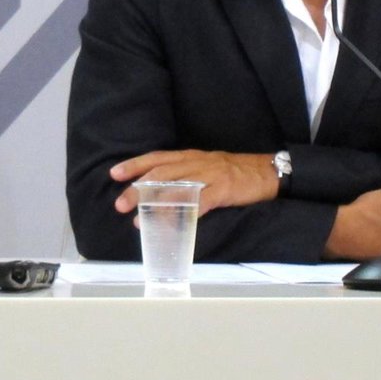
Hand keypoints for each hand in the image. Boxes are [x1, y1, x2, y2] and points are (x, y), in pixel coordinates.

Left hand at [110, 149, 277, 217]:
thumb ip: (184, 175)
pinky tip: (174, 223)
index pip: (157, 157)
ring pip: (177, 187)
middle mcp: (196, 162)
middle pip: (161, 173)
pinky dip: (186, 212)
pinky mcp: (223, 189)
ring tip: (139, 219)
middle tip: (120, 204)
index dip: (135, 164)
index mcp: (190, 156)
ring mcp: (210, 175)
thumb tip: (158, 191)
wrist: (266, 171)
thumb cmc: (233, 171)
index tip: (114, 173)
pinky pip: (202, 201)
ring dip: (155, 204)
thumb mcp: (205, 166)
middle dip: (138, 188)